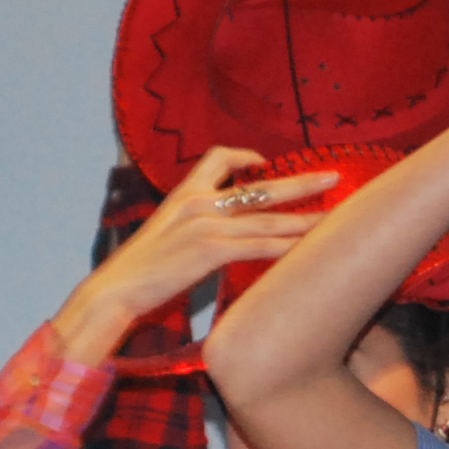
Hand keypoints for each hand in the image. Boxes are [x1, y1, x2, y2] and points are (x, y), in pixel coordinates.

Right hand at [48, 146, 335, 363]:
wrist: (114, 291)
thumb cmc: (137, 272)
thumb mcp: (163, 236)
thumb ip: (190, 226)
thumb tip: (213, 235)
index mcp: (183, 194)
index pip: (220, 158)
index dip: (247, 157)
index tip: (267, 164)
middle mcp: (197, 202)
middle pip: (260, 186)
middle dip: (301, 182)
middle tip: (333, 178)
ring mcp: (205, 225)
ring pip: (268, 218)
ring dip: (305, 219)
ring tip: (333, 220)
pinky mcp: (210, 250)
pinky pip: (260, 245)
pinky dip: (286, 246)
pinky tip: (306, 250)